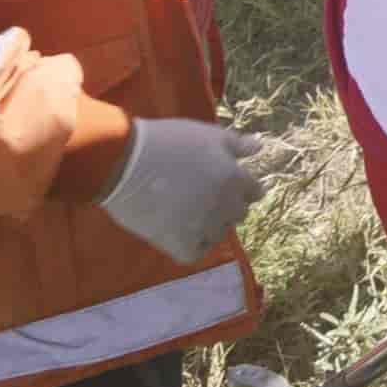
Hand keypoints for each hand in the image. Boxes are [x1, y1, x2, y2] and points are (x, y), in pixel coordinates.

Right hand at [98, 118, 270, 261]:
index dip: (242, 187)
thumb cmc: (169, 141)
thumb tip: (260, 147)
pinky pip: (195, 252)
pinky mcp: (179, 244)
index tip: (226, 184)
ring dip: (211, 226)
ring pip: (218, 234)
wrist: (126, 162)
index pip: (254, 192)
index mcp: (235, 179)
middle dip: (228, 205)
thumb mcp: (208, 134)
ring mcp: (203, 227)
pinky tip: (181, 233)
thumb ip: (237, 144)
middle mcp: (225, 206)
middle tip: (205, 196)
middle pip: (238, 213)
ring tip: (191, 213)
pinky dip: (192, 246)